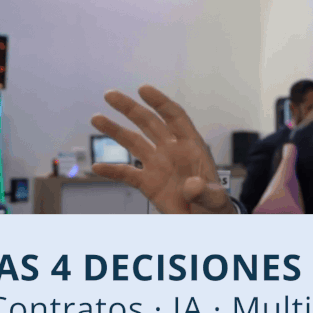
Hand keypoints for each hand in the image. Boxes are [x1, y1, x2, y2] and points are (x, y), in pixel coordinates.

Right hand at [91, 85, 235, 213]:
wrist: (206, 223)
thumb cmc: (216, 207)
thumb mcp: (216, 200)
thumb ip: (205, 192)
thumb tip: (192, 186)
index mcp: (192, 147)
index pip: (175, 118)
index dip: (160, 102)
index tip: (143, 89)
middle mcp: (173, 151)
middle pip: (150, 123)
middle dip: (130, 109)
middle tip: (110, 95)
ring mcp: (159, 166)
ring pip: (134, 142)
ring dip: (116, 131)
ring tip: (96, 118)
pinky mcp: (148, 183)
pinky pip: (127, 174)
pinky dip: (113, 171)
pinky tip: (97, 167)